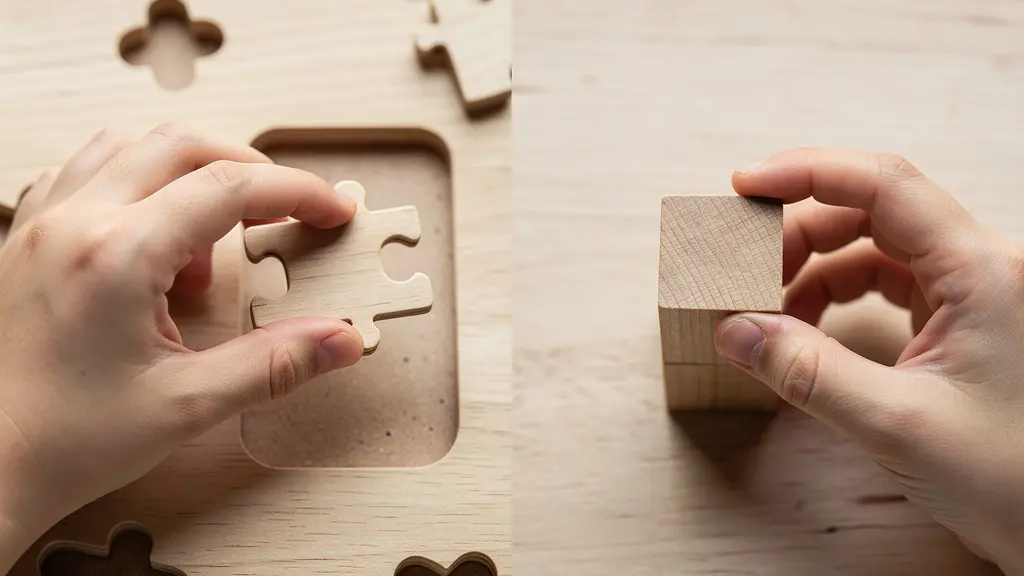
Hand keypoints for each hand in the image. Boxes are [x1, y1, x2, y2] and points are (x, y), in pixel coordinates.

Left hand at [0, 124, 363, 568]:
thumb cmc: (63, 441)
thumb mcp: (187, 404)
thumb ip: (274, 364)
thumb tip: (338, 340)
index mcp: (117, 253)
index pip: (230, 188)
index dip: (296, 193)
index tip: (331, 212)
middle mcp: (75, 221)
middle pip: (183, 146)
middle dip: (250, 171)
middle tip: (286, 213)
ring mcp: (43, 223)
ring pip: (130, 146)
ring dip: (190, 171)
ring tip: (213, 236)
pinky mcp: (26, 238)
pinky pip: (85, 172)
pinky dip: (135, 182)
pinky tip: (151, 232)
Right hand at [714, 148, 1023, 573]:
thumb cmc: (1011, 478)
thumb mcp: (895, 423)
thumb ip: (807, 371)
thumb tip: (734, 331)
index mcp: (980, 271)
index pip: (884, 184)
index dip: (808, 172)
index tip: (746, 184)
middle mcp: (978, 267)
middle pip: (872, 211)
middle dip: (800, 232)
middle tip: (743, 267)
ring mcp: (969, 293)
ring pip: (874, 247)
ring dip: (812, 268)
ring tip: (768, 309)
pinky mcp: (956, 320)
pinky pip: (883, 283)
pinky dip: (833, 296)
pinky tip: (803, 329)